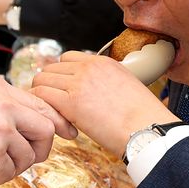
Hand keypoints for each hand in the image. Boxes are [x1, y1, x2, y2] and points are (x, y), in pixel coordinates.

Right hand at [0, 74, 77, 183]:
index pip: (41, 103)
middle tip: (27, 159)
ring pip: (29, 154)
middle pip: (46, 127)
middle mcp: (5, 104)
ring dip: (13, 166)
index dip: (57, 121)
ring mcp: (1, 127)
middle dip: (41, 148)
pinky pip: (9, 171)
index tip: (66, 132)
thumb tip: (22, 125)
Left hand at [30, 51, 172, 155]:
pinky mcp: (71, 102)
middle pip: (50, 69)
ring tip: (57, 114)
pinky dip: (43, 107)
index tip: (64, 91)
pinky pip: (41, 95)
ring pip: (41, 80)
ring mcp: (78, 83)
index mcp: (102, 62)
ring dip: (44, 97)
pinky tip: (56, 121)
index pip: (67, 58)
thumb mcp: (126, 84)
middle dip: (50, 87)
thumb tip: (94, 91)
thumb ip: (105, 80)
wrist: (147, 129)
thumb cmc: (142, 116)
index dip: (62, 75)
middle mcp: (88, 68)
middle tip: (57, 106)